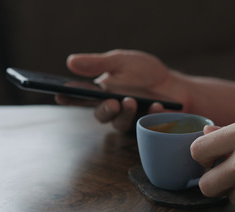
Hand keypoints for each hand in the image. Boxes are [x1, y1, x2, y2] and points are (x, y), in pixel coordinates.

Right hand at [55, 49, 187, 131]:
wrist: (175, 86)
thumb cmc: (146, 73)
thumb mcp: (121, 62)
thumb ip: (97, 64)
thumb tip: (70, 62)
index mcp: (102, 91)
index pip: (80, 96)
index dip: (68, 97)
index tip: (59, 94)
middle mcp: (112, 107)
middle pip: (100, 114)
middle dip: (104, 109)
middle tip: (112, 102)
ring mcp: (128, 118)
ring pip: (118, 123)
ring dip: (125, 113)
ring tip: (132, 101)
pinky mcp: (143, 126)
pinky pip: (144, 124)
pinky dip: (151, 113)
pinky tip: (157, 104)